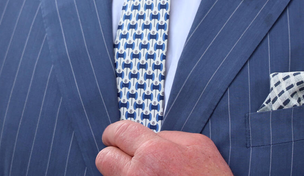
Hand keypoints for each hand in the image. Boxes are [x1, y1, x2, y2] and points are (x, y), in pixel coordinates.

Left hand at [95, 121, 232, 175]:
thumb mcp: (199, 146)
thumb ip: (169, 135)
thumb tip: (150, 136)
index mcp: (154, 153)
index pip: (118, 132)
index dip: (114, 133)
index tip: (114, 137)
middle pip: (104, 158)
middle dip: (113, 156)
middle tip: (125, 158)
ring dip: (123, 175)